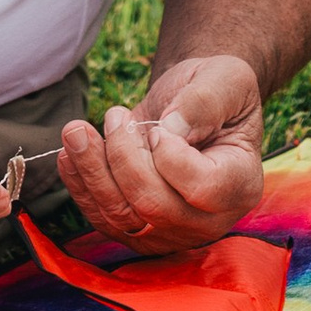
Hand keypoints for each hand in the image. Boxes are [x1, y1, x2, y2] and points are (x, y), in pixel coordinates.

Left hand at [56, 53, 264, 251]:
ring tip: (75, 131)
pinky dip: (81, 186)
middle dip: (121, 158)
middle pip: (154, 205)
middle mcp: (209, 219)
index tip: (161, 124)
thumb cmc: (215, 92)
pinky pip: (103, 218)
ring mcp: (171, 231)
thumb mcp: (225, 79)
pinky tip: (71, 155)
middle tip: (113, 114)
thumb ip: (205, 101)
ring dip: (91, 172)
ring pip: (121, 216)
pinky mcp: (138, 231)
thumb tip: (170, 128)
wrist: (191, 107)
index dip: (172, 156)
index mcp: (240, 184)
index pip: (202, 188)